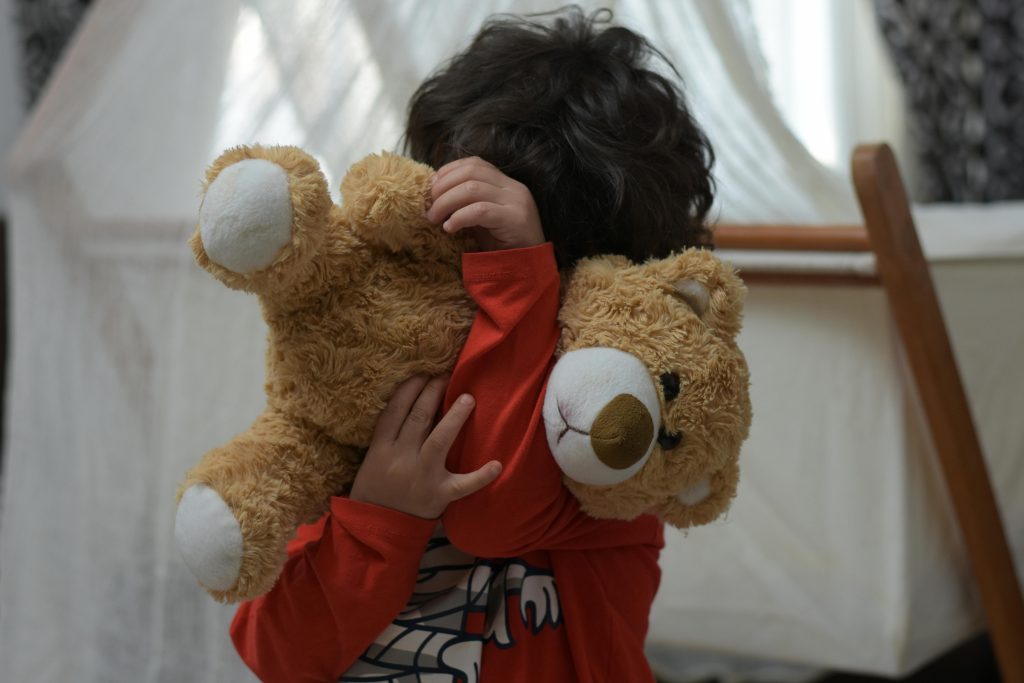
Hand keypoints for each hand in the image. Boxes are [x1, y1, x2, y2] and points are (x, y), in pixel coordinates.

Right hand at [350, 375, 501, 518]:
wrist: (376, 529)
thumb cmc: (375, 488)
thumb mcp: (373, 459)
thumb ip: (390, 436)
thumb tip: (414, 403)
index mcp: (381, 448)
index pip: (395, 410)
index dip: (410, 388)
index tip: (423, 373)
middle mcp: (401, 458)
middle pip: (418, 417)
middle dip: (433, 392)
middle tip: (446, 375)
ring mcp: (422, 476)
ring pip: (440, 440)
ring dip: (455, 418)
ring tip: (468, 398)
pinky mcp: (439, 494)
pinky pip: (463, 484)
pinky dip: (481, 476)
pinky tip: (498, 464)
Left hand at [425, 156, 544, 250]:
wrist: (529, 270)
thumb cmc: (503, 247)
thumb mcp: (482, 220)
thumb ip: (467, 204)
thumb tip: (435, 195)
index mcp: (507, 184)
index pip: (475, 164)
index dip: (449, 171)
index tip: (431, 188)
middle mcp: (514, 188)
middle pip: (471, 172)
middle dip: (443, 187)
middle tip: (429, 207)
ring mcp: (516, 202)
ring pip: (472, 189)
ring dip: (446, 202)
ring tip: (434, 218)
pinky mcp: (515, 219)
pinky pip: (480, 211)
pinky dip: (459, 217)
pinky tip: (449, 228)